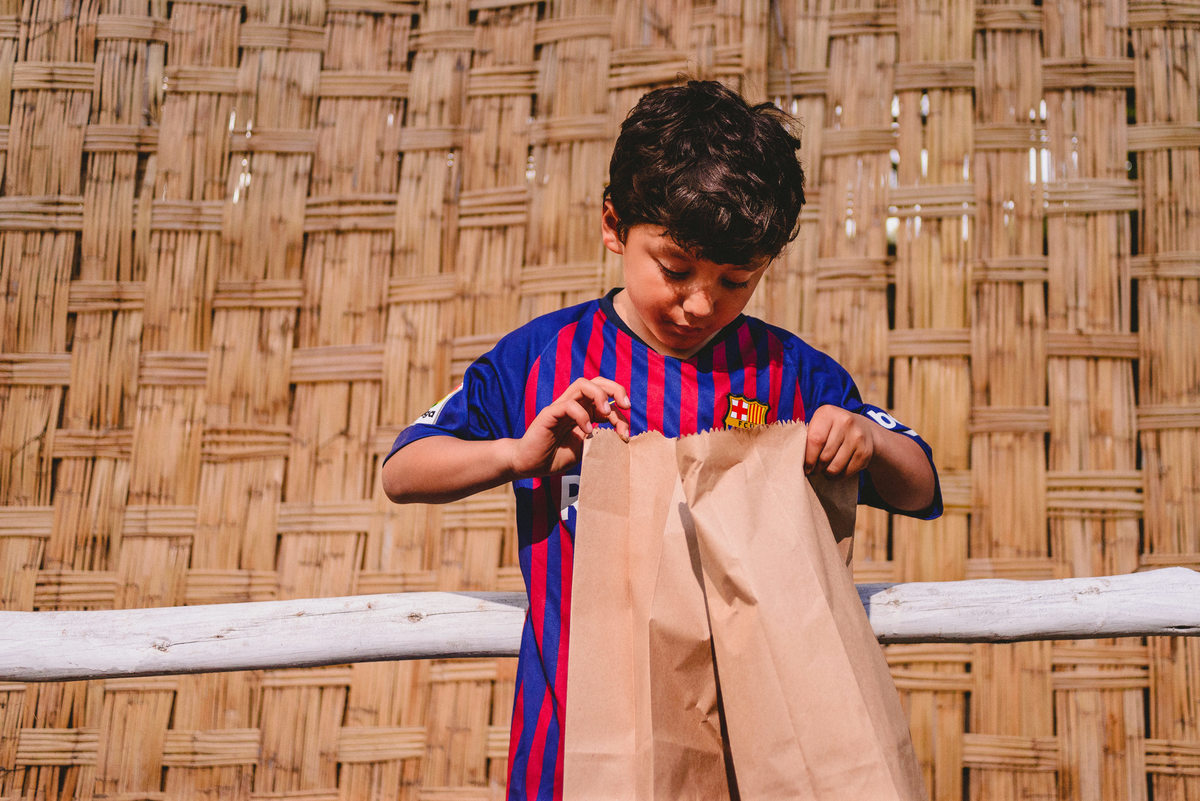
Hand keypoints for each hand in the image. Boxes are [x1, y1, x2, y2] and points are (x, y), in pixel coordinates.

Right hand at [508, 377, 630, 477]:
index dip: (620, 415)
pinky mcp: (549, 413)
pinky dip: (582, 416)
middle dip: (616, 389)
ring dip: (600, 395)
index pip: (607, 401)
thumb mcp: (585, 448)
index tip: (625, 434)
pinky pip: (568, 405)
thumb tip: (622, 437)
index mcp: (584, 412)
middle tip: (626, 406)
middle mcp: (574, 405)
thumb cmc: (556, 457)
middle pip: (597, 382)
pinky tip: (587, 431)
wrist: (530, 465)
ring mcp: (561, 407)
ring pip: (582, 384)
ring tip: (607, 413)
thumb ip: (600, 440)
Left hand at [804, 405, 877, 477]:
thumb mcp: (821, 424)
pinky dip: (838, 476)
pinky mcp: (865, 452)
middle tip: (813, 470)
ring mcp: (857, 436)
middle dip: (816, 468)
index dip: (808, 458)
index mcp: (828, 413)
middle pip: (824, 456)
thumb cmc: (833, 430)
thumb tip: (795, 459)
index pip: (815, 440)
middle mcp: (845, 422)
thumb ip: (808, 437)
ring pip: (835, 467)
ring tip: (824, 470)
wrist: (865, 430)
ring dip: (827, 473)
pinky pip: (846, 472)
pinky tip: (836, 470)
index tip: (805, 467)